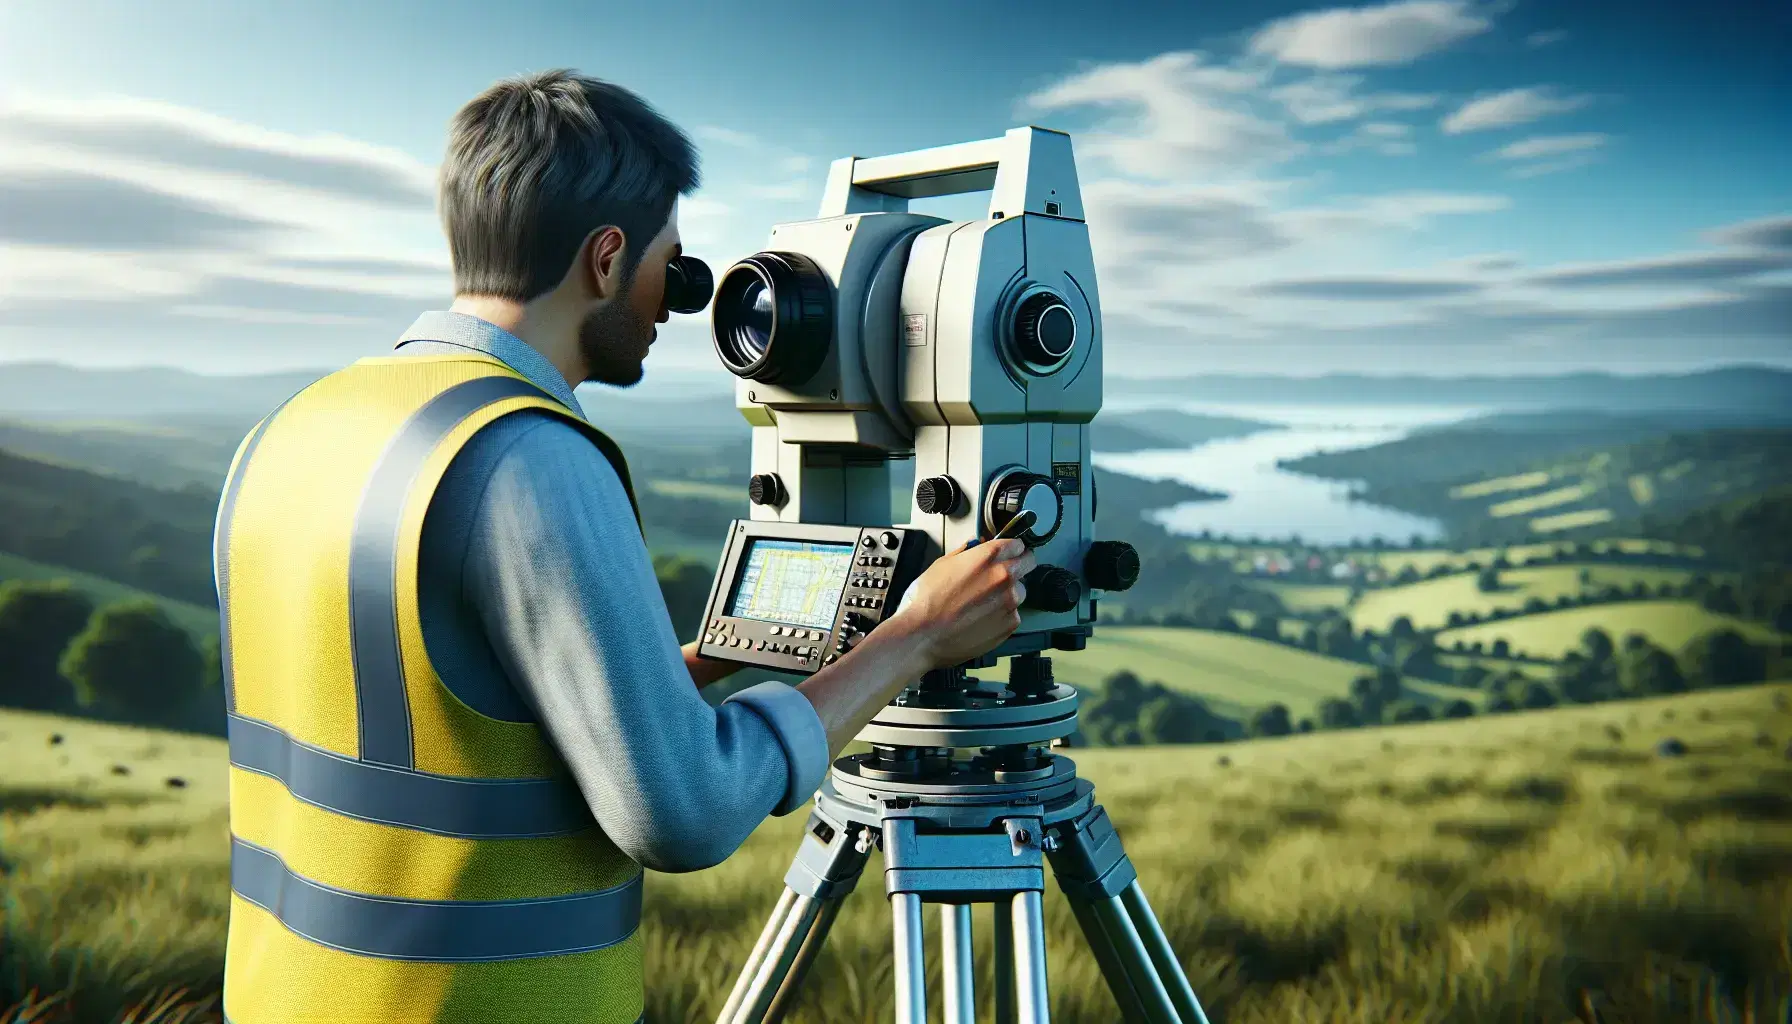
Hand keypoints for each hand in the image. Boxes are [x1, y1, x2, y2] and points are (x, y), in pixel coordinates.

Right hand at [891, 539, 1037, 668]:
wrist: (921, 635)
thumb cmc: (926, 601)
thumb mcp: (941, 565)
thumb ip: (966, 552)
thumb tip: (975, 546)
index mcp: (988, 556)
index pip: (1017, 544)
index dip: (1011, 549)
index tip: (1006, 555)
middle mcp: (1004, 576)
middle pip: (1028, 564)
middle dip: (1017, 567)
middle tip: (1000, 576)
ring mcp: (1010, 602)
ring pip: (1020, 591)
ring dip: (1008, 594)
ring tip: (983, 604)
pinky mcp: (1009, 625)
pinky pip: (1013, 614)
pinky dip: (1002, 615)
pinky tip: (982, 619)